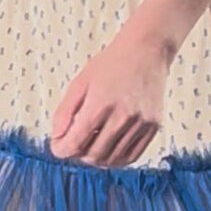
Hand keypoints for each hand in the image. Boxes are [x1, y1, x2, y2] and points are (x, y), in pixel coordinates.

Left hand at [50, 29, 168, 167]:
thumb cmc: (112, 64)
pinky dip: (116, 159)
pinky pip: (132, 156)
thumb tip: (57, 138)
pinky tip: (108, 149)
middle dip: (77, 155)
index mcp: (100, 104)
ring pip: (112, 160)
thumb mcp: (80, 83)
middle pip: (93, 155)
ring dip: (96, 159)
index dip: (61, 150)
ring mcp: (140, 124)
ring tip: (89, 146)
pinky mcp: (153, 127)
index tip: (58, 146)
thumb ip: (64, 113)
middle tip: (74, 145)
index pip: (75, 143)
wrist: (147, 50)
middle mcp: (123, 117)